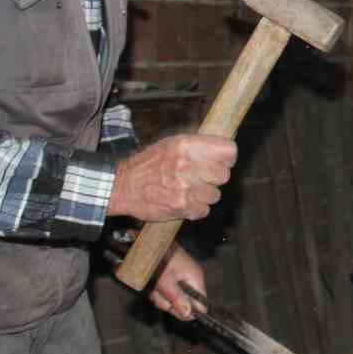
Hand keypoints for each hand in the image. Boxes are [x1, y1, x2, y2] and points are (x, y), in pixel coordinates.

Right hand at [108, 134, 235, 221]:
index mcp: (186, 145)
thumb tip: (226, 149)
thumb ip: (198, 145)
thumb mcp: (172, 143)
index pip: (229, 151)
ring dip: (204, 195)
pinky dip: (195, 208)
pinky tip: (183, 200)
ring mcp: (185, 188)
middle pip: (224, 175)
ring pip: (215, 195)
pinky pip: (204, 210)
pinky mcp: (182, 207)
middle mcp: (187, 165)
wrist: (124, 186)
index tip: (221, 161)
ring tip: (187, 189)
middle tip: (202, 177)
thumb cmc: (149, 164)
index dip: (227, 158)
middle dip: (215, 177)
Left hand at [151, 246, 204, 320]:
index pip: (201, 306)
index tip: (173, 308)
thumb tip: (188, 314)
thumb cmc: (158, 257)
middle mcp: (192, 279)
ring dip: (162, 296)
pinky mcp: (175, 277)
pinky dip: (160, 291)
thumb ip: (176, 298)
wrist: (149, 243)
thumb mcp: (164, 280)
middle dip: (169, 302)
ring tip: (155, 285)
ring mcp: (183, 278)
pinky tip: (155, 284)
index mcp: (195, 279)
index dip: (188, 312)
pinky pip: (169, 292)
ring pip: (174, 299)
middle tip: (159, 293)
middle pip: (185, 304)